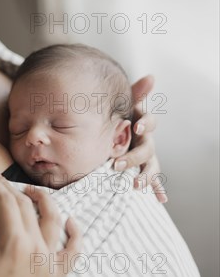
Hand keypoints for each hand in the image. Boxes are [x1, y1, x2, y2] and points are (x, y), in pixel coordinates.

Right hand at [0, 172, 81, 276]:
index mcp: (13, 243)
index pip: (6, 201)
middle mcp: (36, 248)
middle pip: (26, 206)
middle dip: (10, 188)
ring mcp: (49, 262)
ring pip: (53, 220)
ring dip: (44, 200)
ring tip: (30, 191)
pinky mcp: (55, 276)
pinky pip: (73, 252)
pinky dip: (75, 235)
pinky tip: (70, 221)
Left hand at [114, 75, 167, 202]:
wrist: (115, 129)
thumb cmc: (120, 115)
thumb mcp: (125, 104)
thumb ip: (136, 92)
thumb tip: (152, 76)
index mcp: (143, 123)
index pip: (150, 122)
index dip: (145, 124)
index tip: (136, 127)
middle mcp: (148, 140)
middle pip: (147, 149)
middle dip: (134, 157)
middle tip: (117, 164)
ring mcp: (148, 156)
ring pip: (151, 166)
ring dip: (145, 176)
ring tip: (136, 185)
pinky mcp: (145, 168)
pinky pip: (154, 180)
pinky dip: (157, 189)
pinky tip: (161, 199)